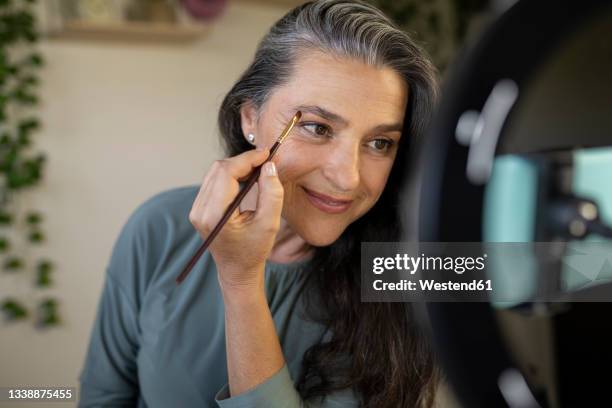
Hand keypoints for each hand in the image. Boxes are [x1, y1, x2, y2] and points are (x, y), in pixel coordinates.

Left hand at [189, 148, 283, 289]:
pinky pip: (213, 181)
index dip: (247, 159)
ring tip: (258, 169)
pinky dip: (230, 175)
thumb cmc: (254, 251)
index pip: (226, 173)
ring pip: (215, 172)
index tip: (267, 154)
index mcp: (214, 215)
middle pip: (219, 169)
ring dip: (237, 166)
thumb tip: (269, 166)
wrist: (237, 270)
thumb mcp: (269, 224)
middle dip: (243, 161)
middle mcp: (199, 210)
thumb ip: (271, 193)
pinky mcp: (199, 208)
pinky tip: (246, 178)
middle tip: (266, 162)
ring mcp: (196, 209)